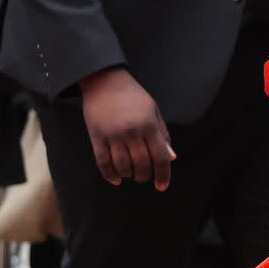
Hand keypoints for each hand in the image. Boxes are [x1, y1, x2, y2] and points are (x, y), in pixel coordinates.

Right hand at [79, 66, 176, 189]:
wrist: (104, 81)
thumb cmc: (133, 96)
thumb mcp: (153, 112)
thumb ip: (162, 135)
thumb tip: (171, 158)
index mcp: (149, 125)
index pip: (160, 157)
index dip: (163, 175)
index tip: (162, 186)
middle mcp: (132, 132)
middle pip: (142, 165)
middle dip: (145, 176)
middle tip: (144, 176)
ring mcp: (113, 135)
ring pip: (123, 167)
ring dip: (129, 175)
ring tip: (131, 173)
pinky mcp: (97, 137)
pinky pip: (103, 163)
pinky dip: (110, 175)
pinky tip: (117, 179)